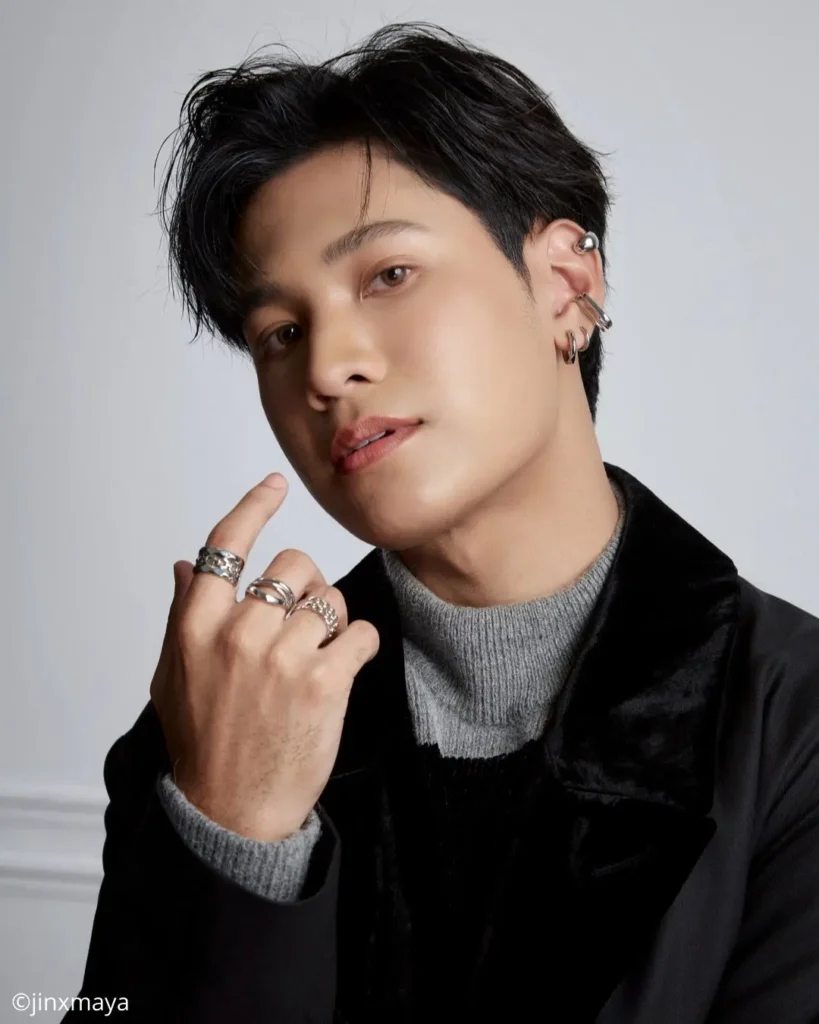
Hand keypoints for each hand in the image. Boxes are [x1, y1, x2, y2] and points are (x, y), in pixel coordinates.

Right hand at [149, 474, 379, 841]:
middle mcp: (238, 634)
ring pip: (331, 596)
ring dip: (333, 618)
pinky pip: (362, 633)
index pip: (227, 546)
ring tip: (319, 651)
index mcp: (196, 627)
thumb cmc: (202, 743)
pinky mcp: (324, 682)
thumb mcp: (172, 677)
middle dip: (305, 585)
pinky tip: (342, 667)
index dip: (253, 507)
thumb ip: (182, 615)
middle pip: (294, 564)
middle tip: (302, 621)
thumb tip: (186, 566)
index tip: (275, 485)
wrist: (232, 812)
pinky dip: (360, 645)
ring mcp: (282, 657)